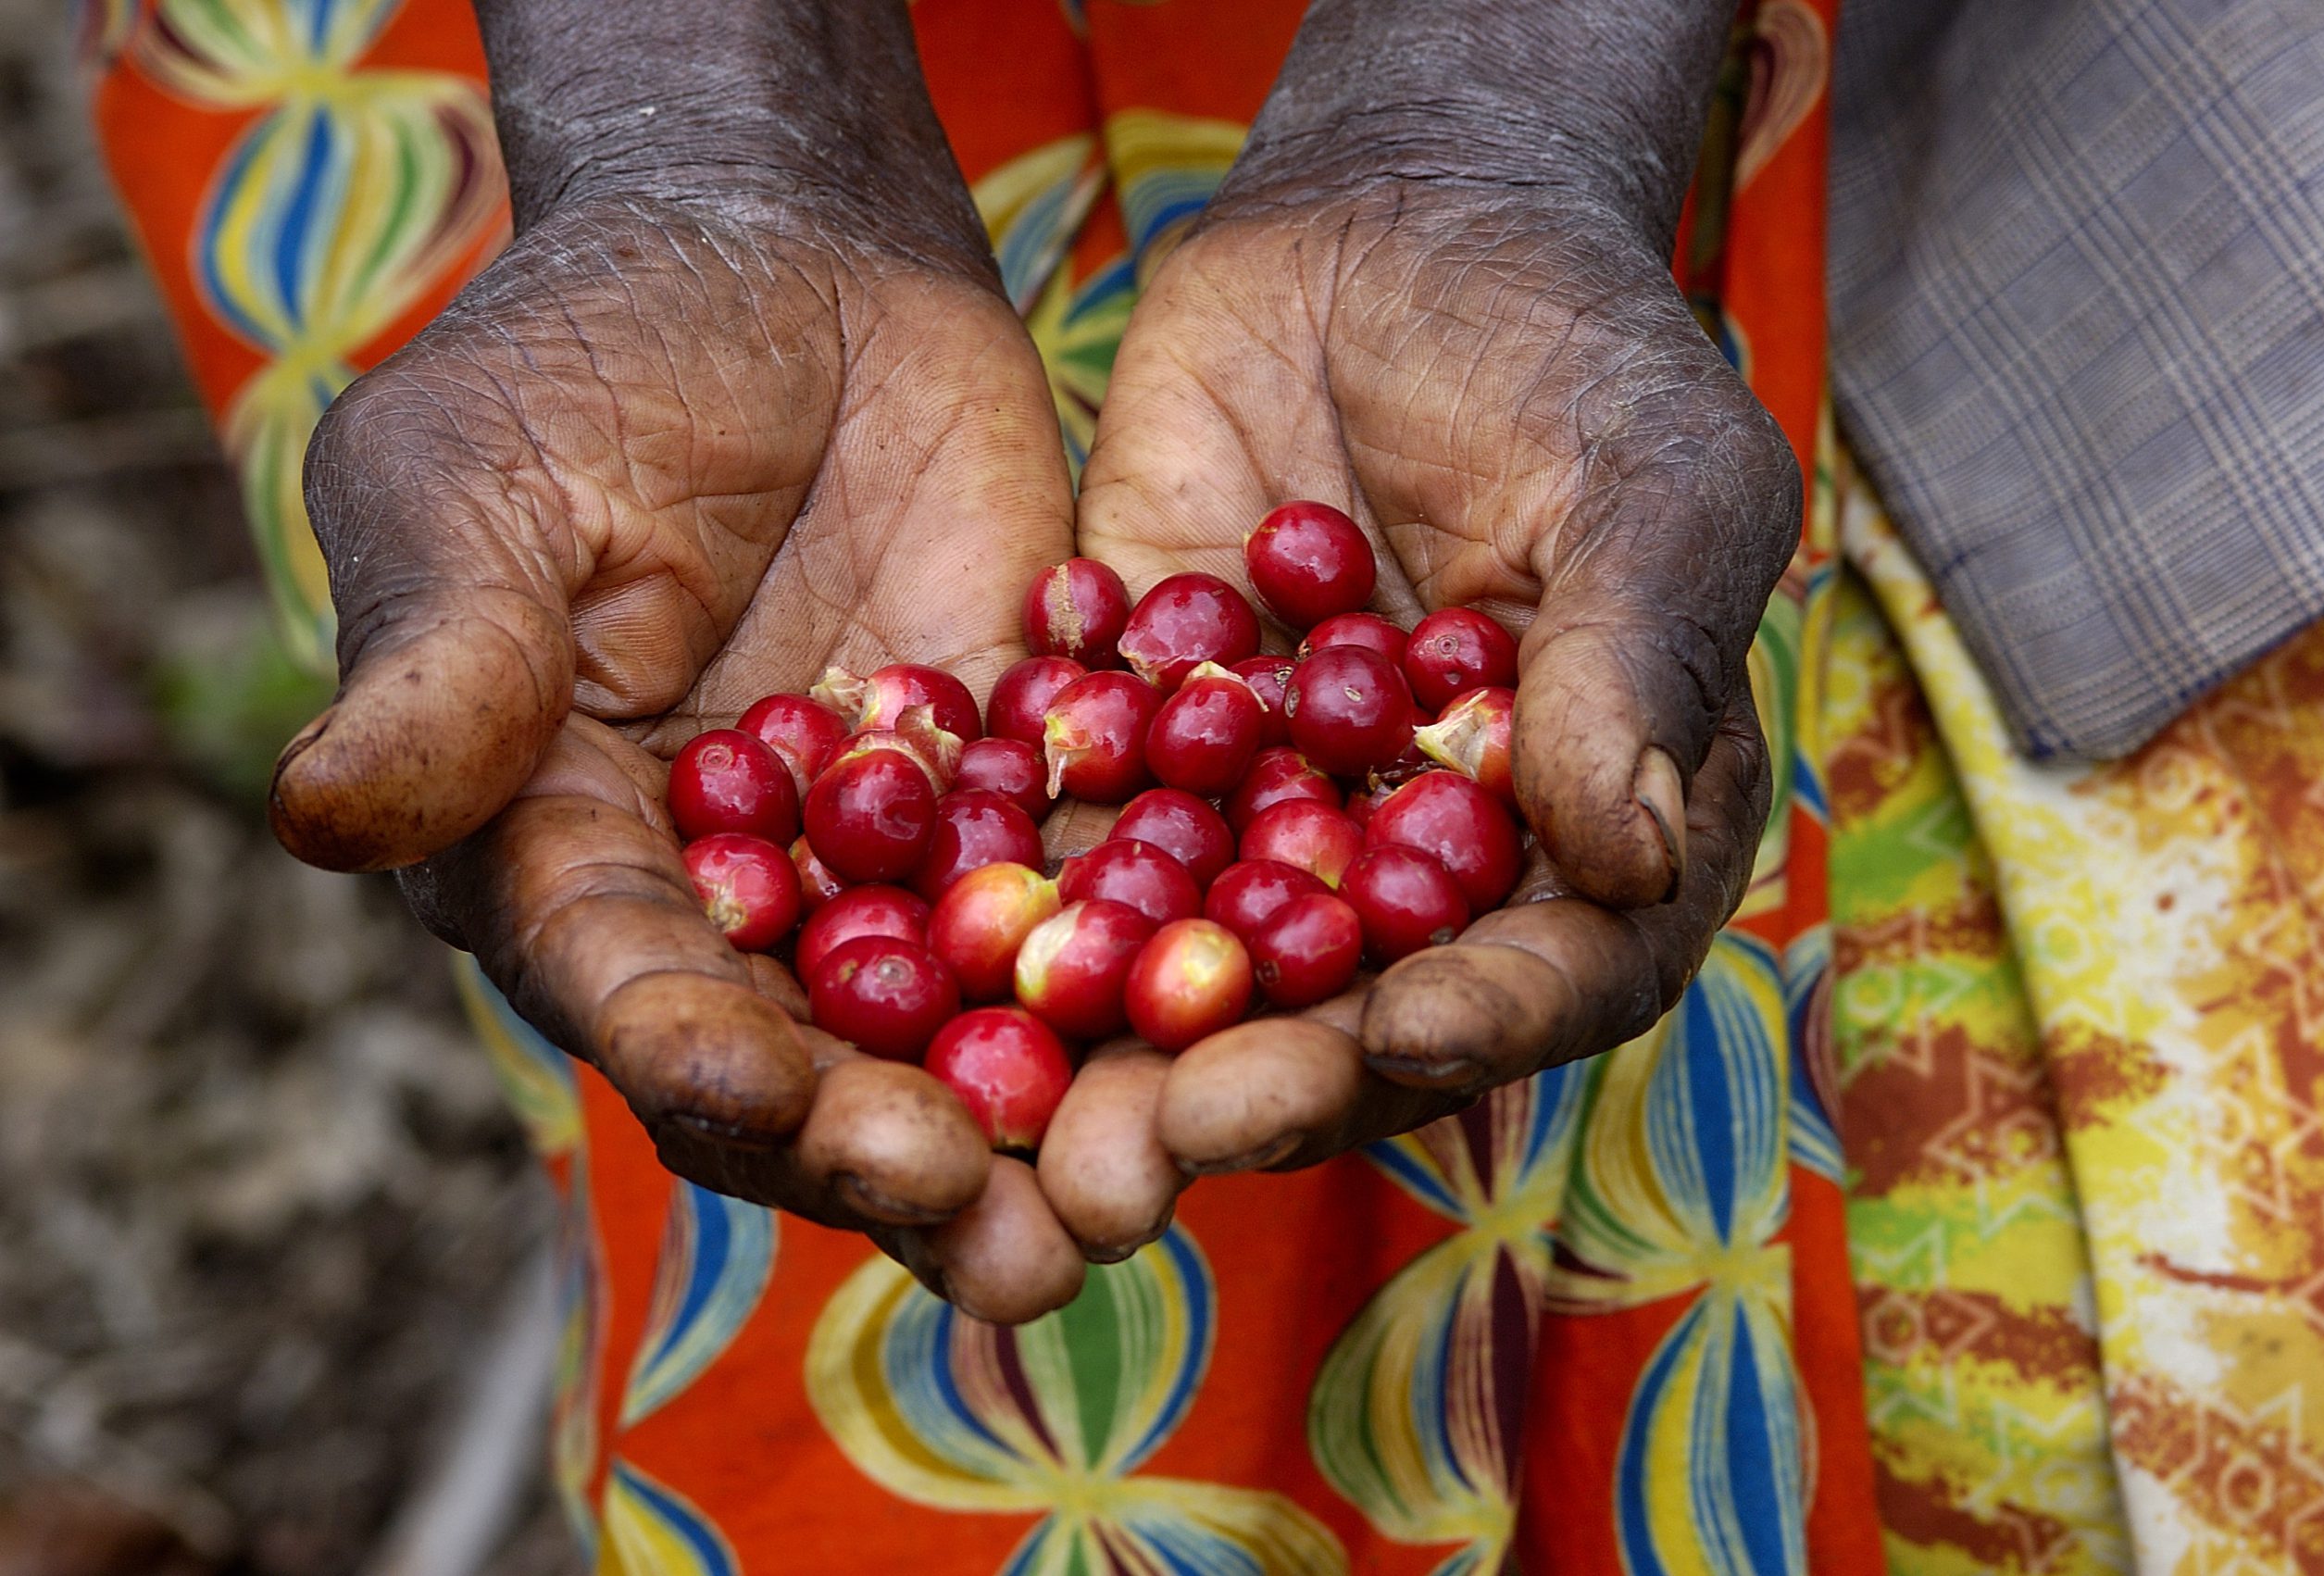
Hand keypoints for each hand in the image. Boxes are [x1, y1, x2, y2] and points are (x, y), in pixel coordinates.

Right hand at [269, 0, 1096, 1319]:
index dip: (684, 1049)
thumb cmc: (583, 363)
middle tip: (1000, 1242)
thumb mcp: (478, 489)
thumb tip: (318, 817)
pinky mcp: (1027, 809)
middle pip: (806, 1065)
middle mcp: (734, 908)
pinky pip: (1100, 900)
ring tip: (1127, 1209)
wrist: (787, 268)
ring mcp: (890, 871)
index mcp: (565, 862)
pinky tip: (1244, 1035)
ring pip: (963, 1027)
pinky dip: (1164, 970)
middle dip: (891, 1157)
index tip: (757, 1090)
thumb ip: (442, 664)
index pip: (620, 983)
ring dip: (1043, 1126)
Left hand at [1041, 64, 1793, 1252]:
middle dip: (1261, 1086)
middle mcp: (1422, 869)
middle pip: (1353, 1015)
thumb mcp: (1647, 485)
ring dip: (1113, 1047)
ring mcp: (1273, 821)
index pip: (1555, 970)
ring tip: (1024, 1116)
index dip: (1484, 1021)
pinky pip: (1074, 832)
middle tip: (1163, 1145)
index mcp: (1589, 838)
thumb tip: (1633, 858)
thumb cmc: (1574, 353)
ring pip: (1198, 962)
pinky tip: (920, 941)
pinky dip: (1008, 888)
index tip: (1398, 1040)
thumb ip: (1633, 665)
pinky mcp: (1142, 751)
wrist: (1390, 231)